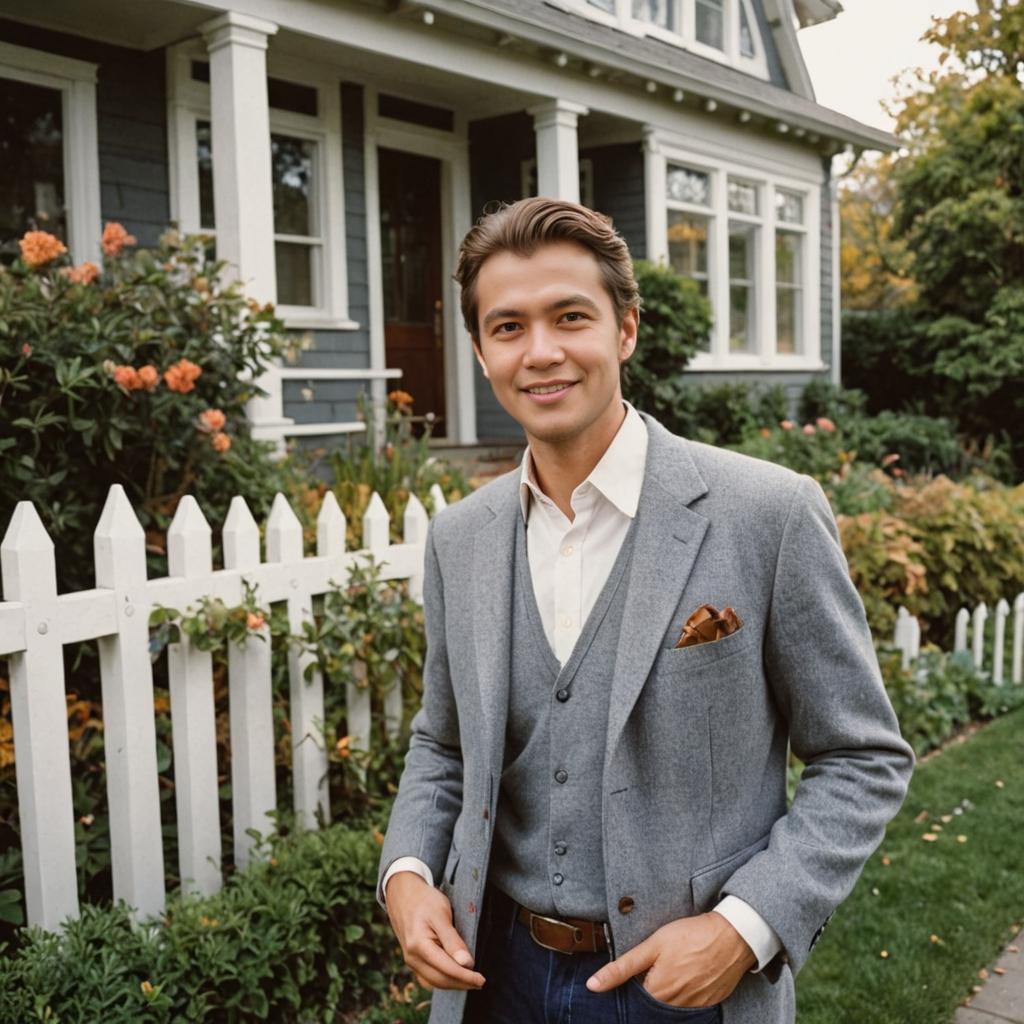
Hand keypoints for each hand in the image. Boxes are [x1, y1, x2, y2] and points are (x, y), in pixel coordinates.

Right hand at [384, 871, 484, 991]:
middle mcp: (412, 958)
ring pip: (434, 981)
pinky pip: (429, 977)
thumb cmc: (425, 901)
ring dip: (453, 984)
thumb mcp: (441, 915)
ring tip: (471, 980)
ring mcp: (411, 960)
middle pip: (440, 980)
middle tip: (481, 982)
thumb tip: (467, 963)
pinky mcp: (413, 960)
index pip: (447, 969)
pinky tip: (455, 976)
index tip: (482, 979)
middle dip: (461, 983)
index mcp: (419, 946)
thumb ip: (452, 940)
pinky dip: (443, 979)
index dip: (465, 976)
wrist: (403, 895)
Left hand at [585, 912, 755, 1007]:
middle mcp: (675, 1007)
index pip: (634, 1002)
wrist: (732, 935)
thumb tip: (592, 986)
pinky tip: (688, 975)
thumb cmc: (690, 935)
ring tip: (674, 970)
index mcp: (658, 993)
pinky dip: (685, 996)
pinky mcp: (710, 1005)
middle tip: (658, 968)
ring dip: (667, 995)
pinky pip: (691, 1007)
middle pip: (652, 1007)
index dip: (631, 988)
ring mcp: (695, 1008)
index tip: (636, 973)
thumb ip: (622, 968)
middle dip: (649, 992)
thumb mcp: (652, 945)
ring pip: (671, 1009)